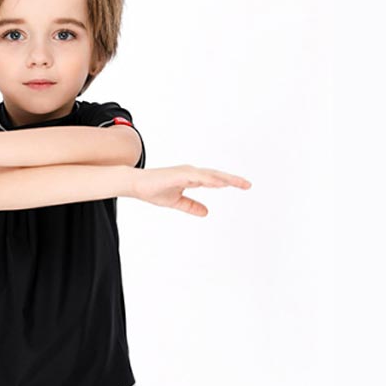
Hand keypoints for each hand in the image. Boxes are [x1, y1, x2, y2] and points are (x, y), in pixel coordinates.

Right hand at [132, 165, 251, 215]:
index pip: (214, 180)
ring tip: (239, 183)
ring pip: (210, 175)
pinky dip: (210, 180)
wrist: (136, 185)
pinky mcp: (180, 174)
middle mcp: (191, 172)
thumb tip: (206, 212)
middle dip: (232, 179)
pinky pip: (198, 177)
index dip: (229, 182)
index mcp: (191, 178)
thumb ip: (191, 206)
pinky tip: (219, 183)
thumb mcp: (177, 202)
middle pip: (216, 176)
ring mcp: (186, 172)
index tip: (243, 186)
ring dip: (224, 179)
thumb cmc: (153, 190)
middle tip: (248, 185)